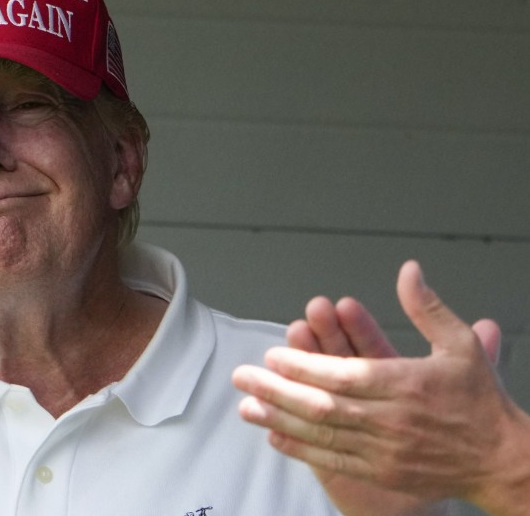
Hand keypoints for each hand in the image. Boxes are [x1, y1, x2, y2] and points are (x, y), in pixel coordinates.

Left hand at [232, 261, 529, 514]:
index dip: (305, 366)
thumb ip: (427, 308)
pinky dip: (301, 450)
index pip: (345, 375)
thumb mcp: (459, 345)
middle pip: (324, 406)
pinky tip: (274, 436)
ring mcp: (385, 450)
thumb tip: (408, 271)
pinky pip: (333, 460)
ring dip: (280, 419)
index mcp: (407, 384)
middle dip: (277, 391)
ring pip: (322, 434)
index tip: (274, 354)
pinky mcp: (382, 472)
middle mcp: (392, 420)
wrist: (501, 459)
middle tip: (243, 377)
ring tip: (246, 405)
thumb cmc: (479, 401)